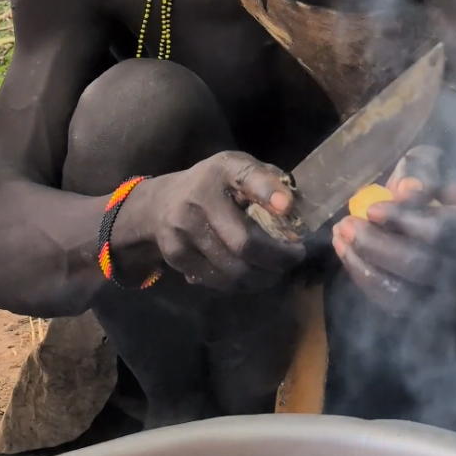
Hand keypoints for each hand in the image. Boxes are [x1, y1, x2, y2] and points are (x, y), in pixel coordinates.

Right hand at [126, 152, 304, 290]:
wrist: (160, 205)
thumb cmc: (214, 187)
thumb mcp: (238, 172)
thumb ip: (268, 183)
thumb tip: (296, 210)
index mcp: (222, 170)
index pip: (246, 177)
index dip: (267, 192)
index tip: (286, 206)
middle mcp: (198, 198)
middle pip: (244, 242)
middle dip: (277, 258)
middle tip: (294, 259)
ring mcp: (183, 229)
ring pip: (233, 270)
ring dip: (262, 276)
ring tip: (275, 271)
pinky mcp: (175, 255)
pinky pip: (217, 281)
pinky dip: (240, 285)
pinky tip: (251, 277)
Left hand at [332, 145, 455, 313]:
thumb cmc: (453, 200)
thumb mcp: (446, 170)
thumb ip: (426, 170)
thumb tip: (404, 189)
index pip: (440, 231)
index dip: (402, 220)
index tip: (370, 209)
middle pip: (419, 265)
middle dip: (375, 244)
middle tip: (346, 224)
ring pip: (403, 293)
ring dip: (363, 265)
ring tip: (341, 238)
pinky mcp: (432, 318)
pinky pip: (393, 305)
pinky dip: (366, 280)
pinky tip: (349, 256)